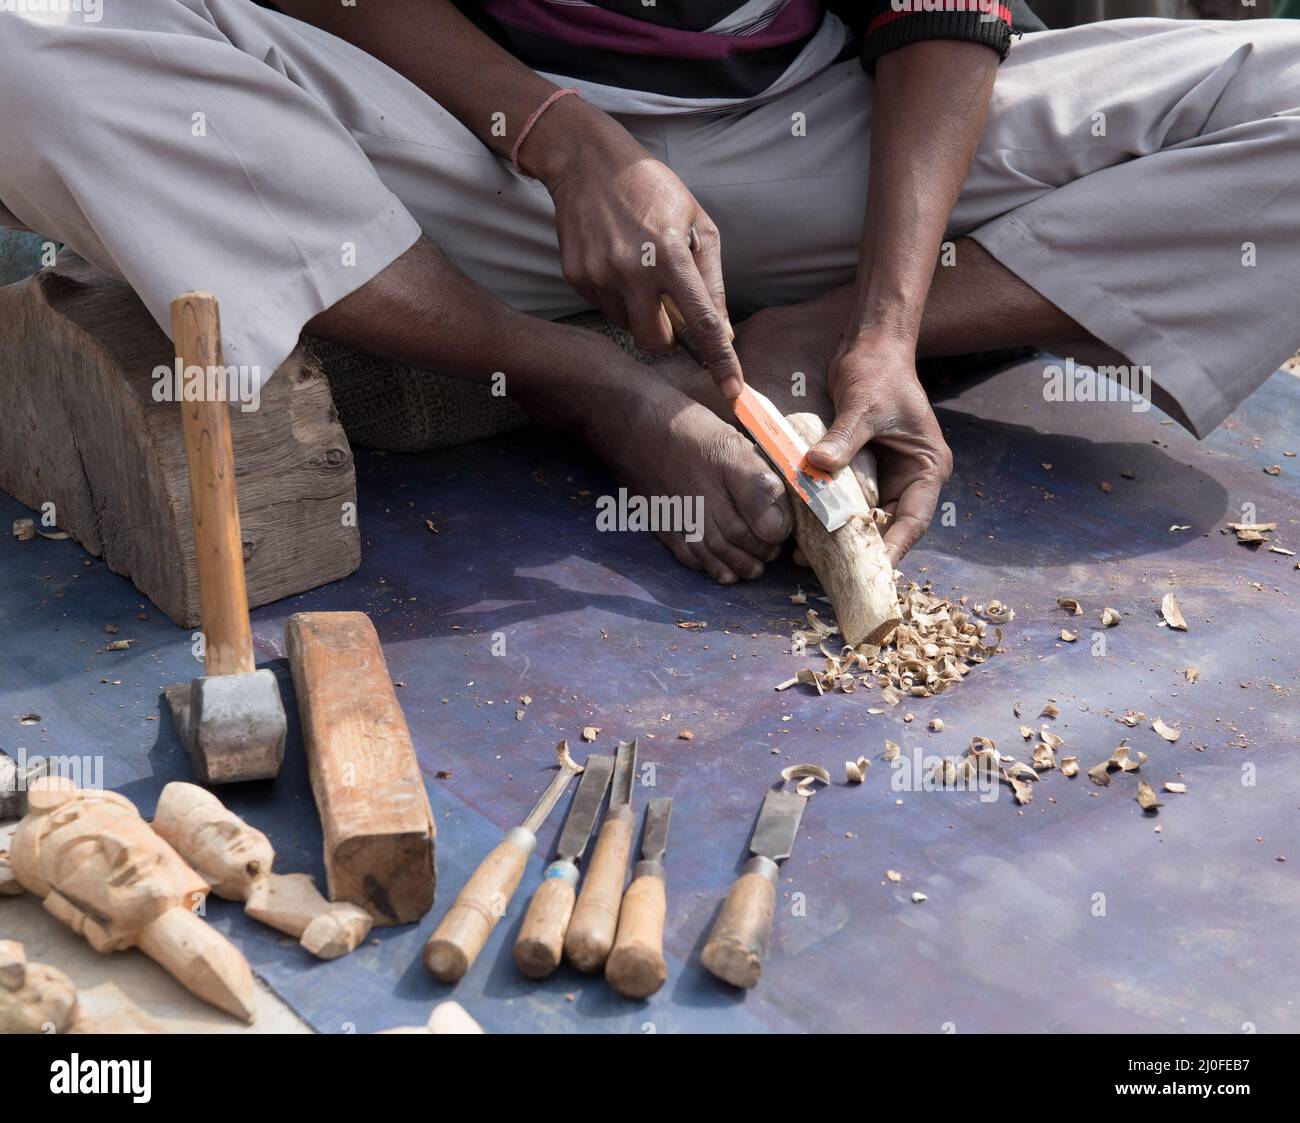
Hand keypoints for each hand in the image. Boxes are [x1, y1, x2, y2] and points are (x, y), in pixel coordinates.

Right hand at [524, 105, 743, 396]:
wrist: (589, 162)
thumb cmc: (654, 190)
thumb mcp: (698, 224)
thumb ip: (711, 280)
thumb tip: (722, 331)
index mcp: (671, 255)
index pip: (703, 322)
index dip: (720, 360)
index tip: (733, 389)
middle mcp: (633, 271)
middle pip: (657, 342)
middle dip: (669, 337)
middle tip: (670, 308)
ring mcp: (600, 276)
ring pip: (630, 328)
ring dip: (642, 314)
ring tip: (639, 271)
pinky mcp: (577, 277)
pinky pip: (605, 309)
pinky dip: (618, 298)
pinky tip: (616, 263)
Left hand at [805, 335, 951, 565]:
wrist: (869, 347)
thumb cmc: (879, 372)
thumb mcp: (863, 406)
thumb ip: (843, 439)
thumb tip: (817, 464)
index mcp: (926, 467)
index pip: (913, 519)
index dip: (894, 547)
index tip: (873, 571)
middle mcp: (909, 478)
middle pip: (889, 526)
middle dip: (861, 549)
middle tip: (833, 574)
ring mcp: (886, 475)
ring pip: (865, 518)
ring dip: (841, 537)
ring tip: (811, 559)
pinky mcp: (862, 470)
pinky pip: (847, 501)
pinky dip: (829, 516)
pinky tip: (805, 532)